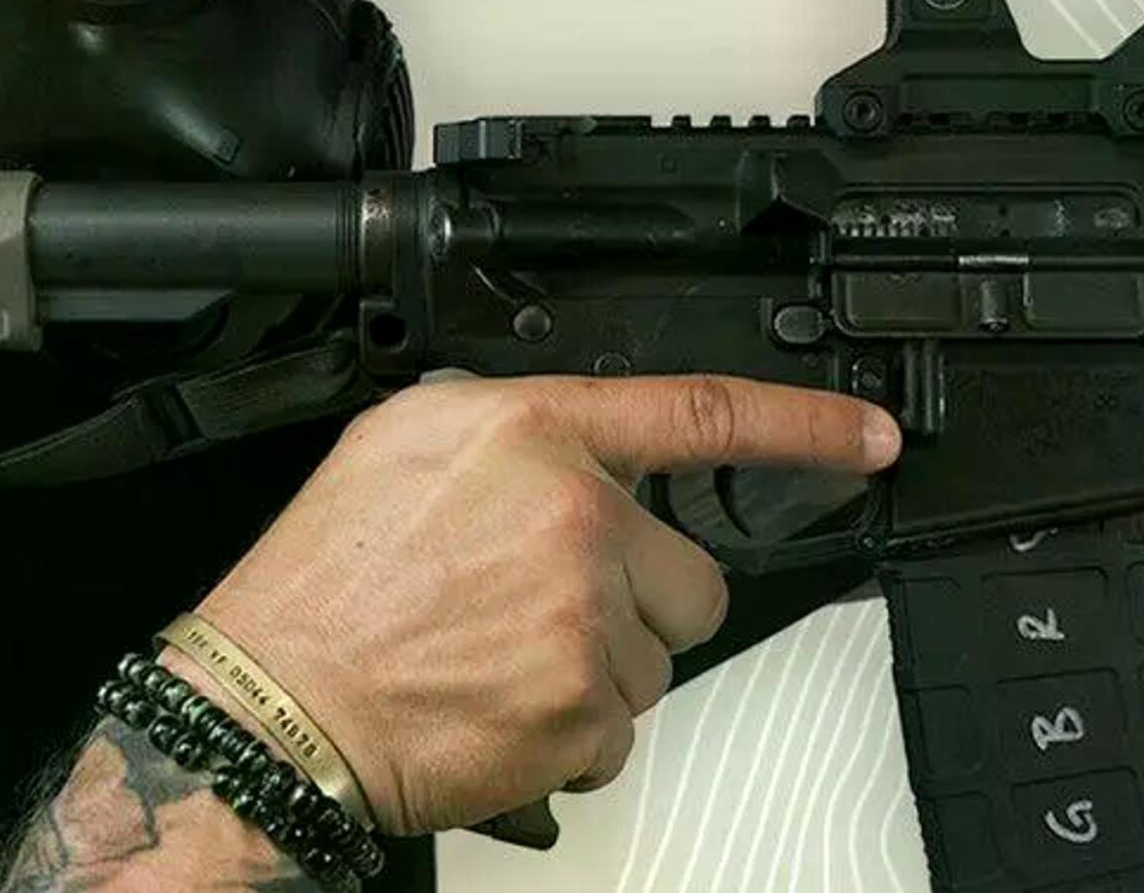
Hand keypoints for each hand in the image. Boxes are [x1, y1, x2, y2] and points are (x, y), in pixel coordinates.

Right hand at [188, 373, 900, 834]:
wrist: (275, 705)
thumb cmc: (324, 583)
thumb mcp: (399, 447)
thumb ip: (503, 429)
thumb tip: (567, 444)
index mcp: (528, 433)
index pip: (699, 412)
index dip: (803, 424)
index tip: (868, 437)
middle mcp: (572, 514)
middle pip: (690, 571)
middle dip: (638, 598)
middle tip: (540, 609)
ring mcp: (584, 616)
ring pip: (654, 656)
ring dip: (595, 667)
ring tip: (495, 658)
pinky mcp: (584, 710)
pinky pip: (620, 728)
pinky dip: (569, 732)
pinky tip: (496, 705)